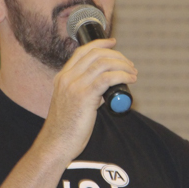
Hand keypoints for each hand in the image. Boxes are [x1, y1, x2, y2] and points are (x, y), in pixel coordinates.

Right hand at [37, 39, 136, 160]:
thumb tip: (103, 89)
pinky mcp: (84, 96)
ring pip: (103, 63)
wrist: (56, 144)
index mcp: (62, 77)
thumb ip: (84, 93)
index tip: (113, 43)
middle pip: (95, 54)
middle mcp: (67, 78)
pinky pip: (107, 78)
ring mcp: (74, 86)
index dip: (100, 43)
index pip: (82, 51)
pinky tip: (130, 79)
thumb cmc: (65, 129)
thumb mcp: (71, 104)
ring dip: (122, 65)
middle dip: (116, 55)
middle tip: (129, 65)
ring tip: (132, 73)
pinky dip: (122, 75)